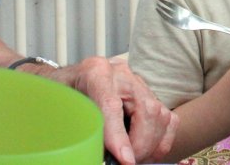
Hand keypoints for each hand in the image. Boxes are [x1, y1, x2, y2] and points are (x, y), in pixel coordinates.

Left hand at [57, 56, 176, 164]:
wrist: (68, 82)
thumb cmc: (62, 98)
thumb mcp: (60, 110)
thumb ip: (79, 128)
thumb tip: (94, 155)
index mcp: (95, 73)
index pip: (112, 106)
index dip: (119, 136)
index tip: (125, 160)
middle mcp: (122, 74)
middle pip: (145, 110)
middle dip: (140, 145)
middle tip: (128, 164)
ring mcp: (139, 83)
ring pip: (160, 115)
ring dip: (152, 145)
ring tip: (135, 160)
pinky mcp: (150, 94)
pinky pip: (168, 118)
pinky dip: (162, 140)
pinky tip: (148, 154)